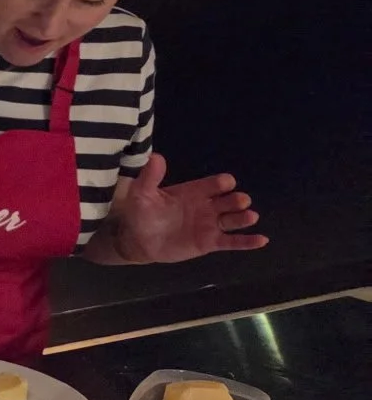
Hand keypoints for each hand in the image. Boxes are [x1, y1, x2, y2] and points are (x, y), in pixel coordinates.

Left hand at [110, 155, 265, 263]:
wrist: (138, 240)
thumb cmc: (142, 213)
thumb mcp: (142, 194)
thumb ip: (150, 177)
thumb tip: (156, 157)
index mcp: (194, 191)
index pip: (214, 184)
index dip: (221, 183)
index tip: (224, 184)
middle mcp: (207, 206)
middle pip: (230, 200)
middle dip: (237, 200)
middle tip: (239, 201)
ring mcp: (211, 224)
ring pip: (234, 220)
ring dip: (244, 217)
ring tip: (250, 216)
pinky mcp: (211, 242)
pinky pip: (233, 242)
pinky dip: (248, 241)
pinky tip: (262, 240)